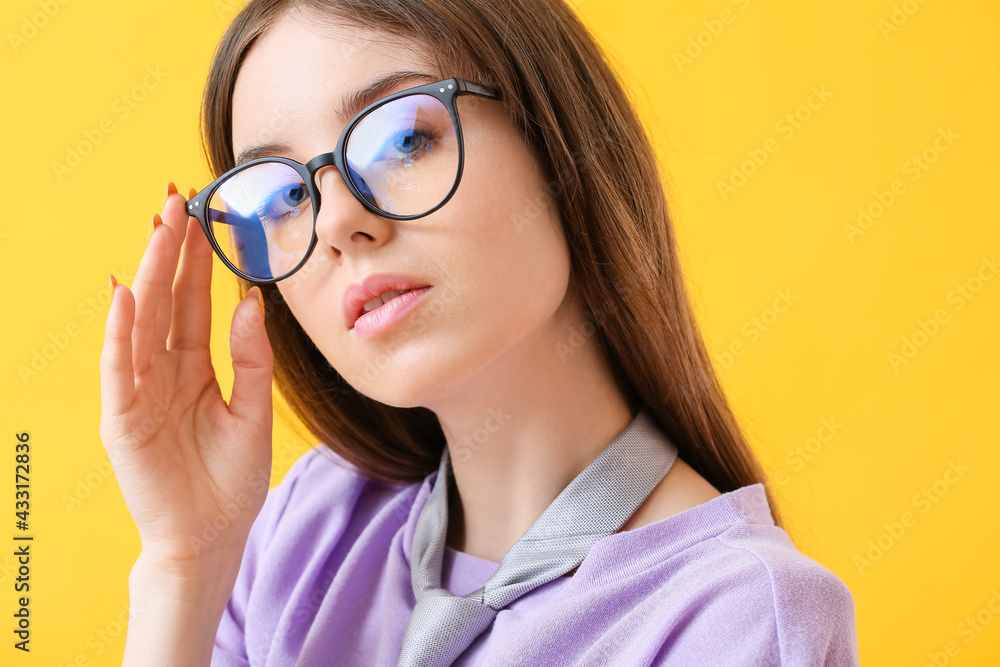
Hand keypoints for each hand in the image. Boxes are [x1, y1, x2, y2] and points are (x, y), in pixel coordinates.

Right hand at [100, 183, 273, 569]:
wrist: (211, 537)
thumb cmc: (230, 479)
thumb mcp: (254, 412)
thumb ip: (252, 359)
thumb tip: (250, 301)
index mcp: (195, 368)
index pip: (194, 303)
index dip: (197, 262)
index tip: (204, 217)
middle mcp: (163, 372)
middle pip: (166, 301)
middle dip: (171, 251)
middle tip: (177, 200)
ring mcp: (139, 392)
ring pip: (142, 322)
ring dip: (147, 274)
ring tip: (158, 227)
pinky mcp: (122, 418)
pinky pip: (120, 368)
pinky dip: (121, 332)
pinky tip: (125, 294)